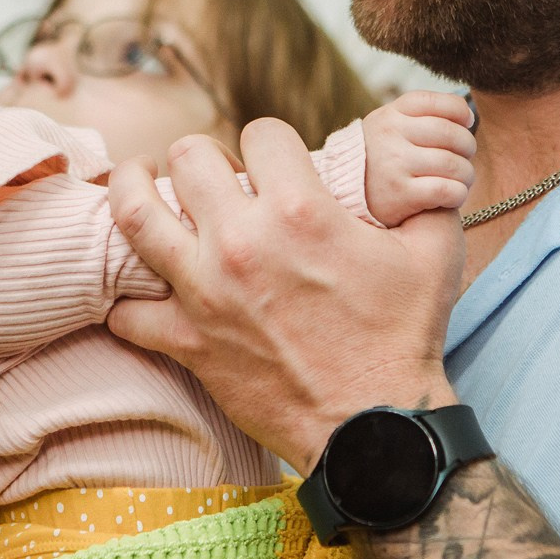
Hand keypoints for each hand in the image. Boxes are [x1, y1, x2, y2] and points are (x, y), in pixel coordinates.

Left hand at [105, 118, 462, 473]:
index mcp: (301, 210)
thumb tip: (422, 163)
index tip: (278, 163)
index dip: (273, 142)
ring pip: (133, 214)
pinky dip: (126, 300)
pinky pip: (125, 312)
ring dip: (133, 190)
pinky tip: (142, 289)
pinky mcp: (186, 342)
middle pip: (187, 156)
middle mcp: (243, 241)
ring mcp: (205, 292)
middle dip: (203, 157)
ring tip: (140, 183)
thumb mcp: (434, 250)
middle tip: (214, 177)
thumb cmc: (406, 337)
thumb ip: (425, 194)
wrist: (375, 425)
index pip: (262, 134)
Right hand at [362, 90, 476, 226]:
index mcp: (390, 115)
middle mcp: (391, 136)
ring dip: (466, 175)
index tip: (467, 123)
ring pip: (454, 164)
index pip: (438, 103)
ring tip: (461, 180)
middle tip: (464, 158)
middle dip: (467, 147)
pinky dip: (458, 194)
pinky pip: (447, 190)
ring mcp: (395, 164)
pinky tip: (452, 196)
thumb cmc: (378, 158)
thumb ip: (421, 116)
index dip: (461, 111)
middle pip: (451, 134)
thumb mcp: (388, 127)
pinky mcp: (401, 194)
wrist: (344, 194)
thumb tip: (468, 114)